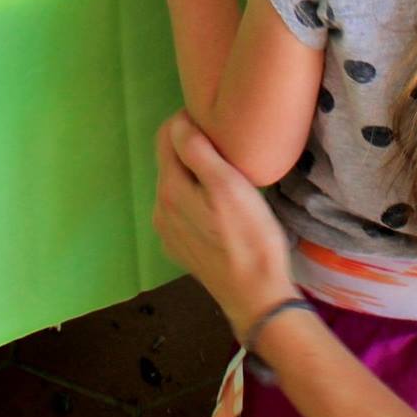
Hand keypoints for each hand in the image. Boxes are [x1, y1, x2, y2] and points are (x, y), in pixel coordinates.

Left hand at [153, 112, 296, 339]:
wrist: (256, 295)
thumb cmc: (250, 237)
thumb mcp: (229, 186)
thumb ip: (199, 151)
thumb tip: (180, 122)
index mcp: (169, 190)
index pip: (166, 137)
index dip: (188, 121)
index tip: (215, 121)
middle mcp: (159, 210)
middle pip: (169, 162)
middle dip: (191, 147)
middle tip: (226, 144)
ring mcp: (168, 232)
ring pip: (176, 186)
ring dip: (194, 174)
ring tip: (226, 173)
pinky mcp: (181, 249)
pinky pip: (182, 210)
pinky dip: (195, 198)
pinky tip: (219, 205)